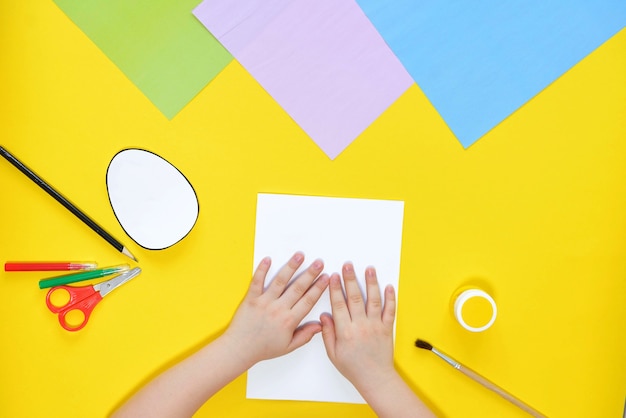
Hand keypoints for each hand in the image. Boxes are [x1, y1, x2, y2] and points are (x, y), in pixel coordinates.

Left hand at [222, 252, 329, 367]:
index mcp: (289, 321)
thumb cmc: (263, 348)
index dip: (319, 288)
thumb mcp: (288, 347)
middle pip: (298, 288)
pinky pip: (257, 282)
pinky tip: (268, 259)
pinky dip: (262, 270)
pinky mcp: (251, 299)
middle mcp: (278, 310)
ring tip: (300, 255)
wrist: (239, 349)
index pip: (308, 301)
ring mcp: (264, 303)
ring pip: (280, 281)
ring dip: (291, 267)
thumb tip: (320, 326)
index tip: (327, 278)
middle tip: (319, 263)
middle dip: (310, 273)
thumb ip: (305, 335)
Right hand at [320, 263, 396, 393]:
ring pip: (373, 299)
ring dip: (371, 283)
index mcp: (345, 332)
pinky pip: (389, 310)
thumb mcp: (333, 354)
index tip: (332, 276)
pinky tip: (389, 286)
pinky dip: (390, 298)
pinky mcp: (387, 328)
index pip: (338, 305)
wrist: (375, 378)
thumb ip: (328, 334)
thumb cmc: (353, 367)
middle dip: (350, 279)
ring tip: (369, 269)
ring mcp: (375, 325)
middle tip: (347, 265)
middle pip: (354, 297)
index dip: (334, 289)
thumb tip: (324, 316)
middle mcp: (360, 326)